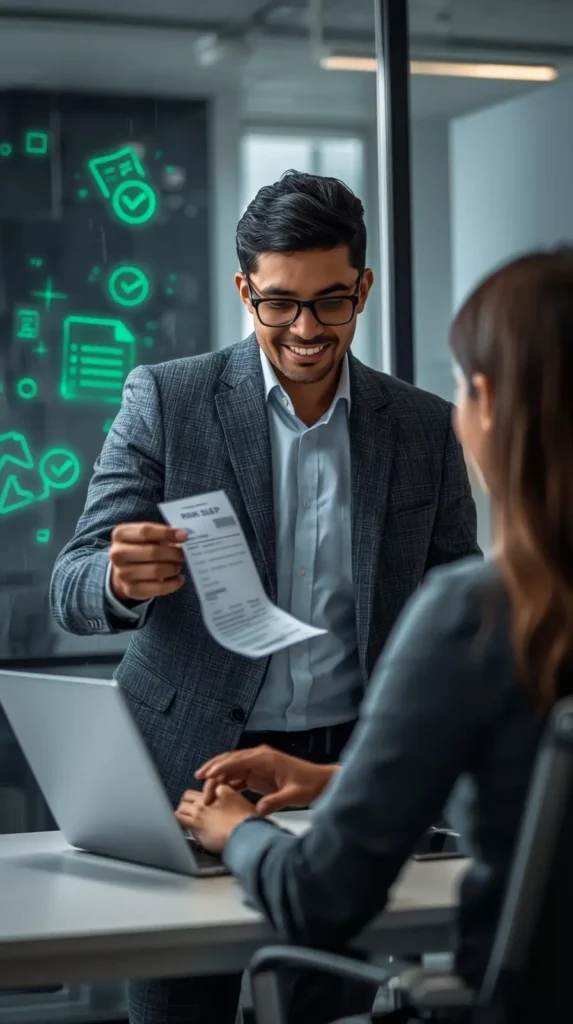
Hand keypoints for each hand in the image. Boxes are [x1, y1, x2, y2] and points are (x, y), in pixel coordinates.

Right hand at [109, 522, 187, 601]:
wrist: (124, 570)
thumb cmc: (140, 548)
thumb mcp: (146, 536)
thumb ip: (162, 534)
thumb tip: (182, 536)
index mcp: (120, 534)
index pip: (146, 531)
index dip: (167, 533)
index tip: (184, 536)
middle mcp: (117, 554)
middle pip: (152, 552)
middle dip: (173, 553)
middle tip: (183, 554)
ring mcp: (122, 573)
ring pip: (156, 571)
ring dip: (173, 568)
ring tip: (178, 566)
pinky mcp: (131, 590)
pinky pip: (158, 588)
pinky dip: (173, 584)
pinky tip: (179, 579)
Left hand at [175, 786, 253, 853]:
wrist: (246, 833)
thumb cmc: (248, 820)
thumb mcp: (240, 800)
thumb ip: (228, 795)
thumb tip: (221, 794)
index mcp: (217, 791)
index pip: (203, 789)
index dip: (200, 797)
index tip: (201, 804)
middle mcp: (206, 800)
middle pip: (187, 796)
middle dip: (187, 803)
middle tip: (190, 811)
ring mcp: (199, 813)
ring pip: (180, 808)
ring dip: (182, 813)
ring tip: (185, 822)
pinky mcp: (195, 826)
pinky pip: (178, 820)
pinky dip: (177, 823)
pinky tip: (180, 828)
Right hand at [195, 745, 338, 814]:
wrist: (321, 782)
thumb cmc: (310, 784)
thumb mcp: (294, 795)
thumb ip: (275, 801)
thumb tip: (258, 810)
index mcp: (265, 758)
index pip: (237, 760)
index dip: (220, 767)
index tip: (206, 776)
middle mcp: (259, 758)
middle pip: (230, 761)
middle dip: (213, 770)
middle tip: (199, 782)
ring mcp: (258, 765)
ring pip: (231, 768)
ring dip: (217, 777)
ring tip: (205, 791)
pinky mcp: (258, 774)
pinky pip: (238, 776)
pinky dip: (227, 782)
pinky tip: (218, 793)